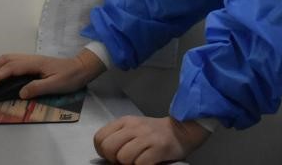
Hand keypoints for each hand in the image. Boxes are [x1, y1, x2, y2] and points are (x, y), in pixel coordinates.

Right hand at [0, 49, 105, 98]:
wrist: (81, 67)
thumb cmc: (70, 77)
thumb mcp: (56, 84)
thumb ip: (38, 88)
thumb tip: (20, 93)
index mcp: (34, 63)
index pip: (11, 67)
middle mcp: (31, 58)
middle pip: (6, 59)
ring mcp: (32, 59)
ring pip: (9, 58)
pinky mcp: (33, 63)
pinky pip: (14, 61)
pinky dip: (3, 66)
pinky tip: (1, 74)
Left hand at [93, 116, 209, 164]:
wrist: (181, 131)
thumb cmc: (155, 133)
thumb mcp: (133, 128)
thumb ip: (119, 137)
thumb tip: (106, 154)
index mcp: (125, 121)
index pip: (99, 138)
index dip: (103, 151)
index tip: (113, 155)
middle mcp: (134, 127)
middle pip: (109, 148)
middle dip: (114, 159)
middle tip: (124, 160)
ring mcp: (146, 136)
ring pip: (123, 157)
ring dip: (130, 163)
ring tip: (139, 160)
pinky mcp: (158, 148)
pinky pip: (140, 163)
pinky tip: (148, 161)